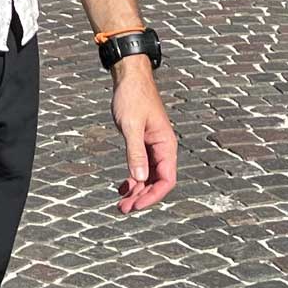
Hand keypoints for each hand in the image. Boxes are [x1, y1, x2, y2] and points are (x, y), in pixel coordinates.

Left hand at [110, 61, 176, 213]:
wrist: (129, 78)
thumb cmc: (133, 97)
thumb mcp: (131, 126)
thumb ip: (135, 152)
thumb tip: (139, 179)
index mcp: (166, 145)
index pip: (167, 179)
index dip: (154, 196)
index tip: (137, 205)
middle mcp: (162, 149)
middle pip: (157, 182)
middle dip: (142, 197)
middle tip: (123, 209)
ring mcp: (153, 147)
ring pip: (148, 177)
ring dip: (136, 191)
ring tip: (120, 204)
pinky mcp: (143, 143)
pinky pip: (141, 168)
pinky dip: (133, 179)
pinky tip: (122, 188)